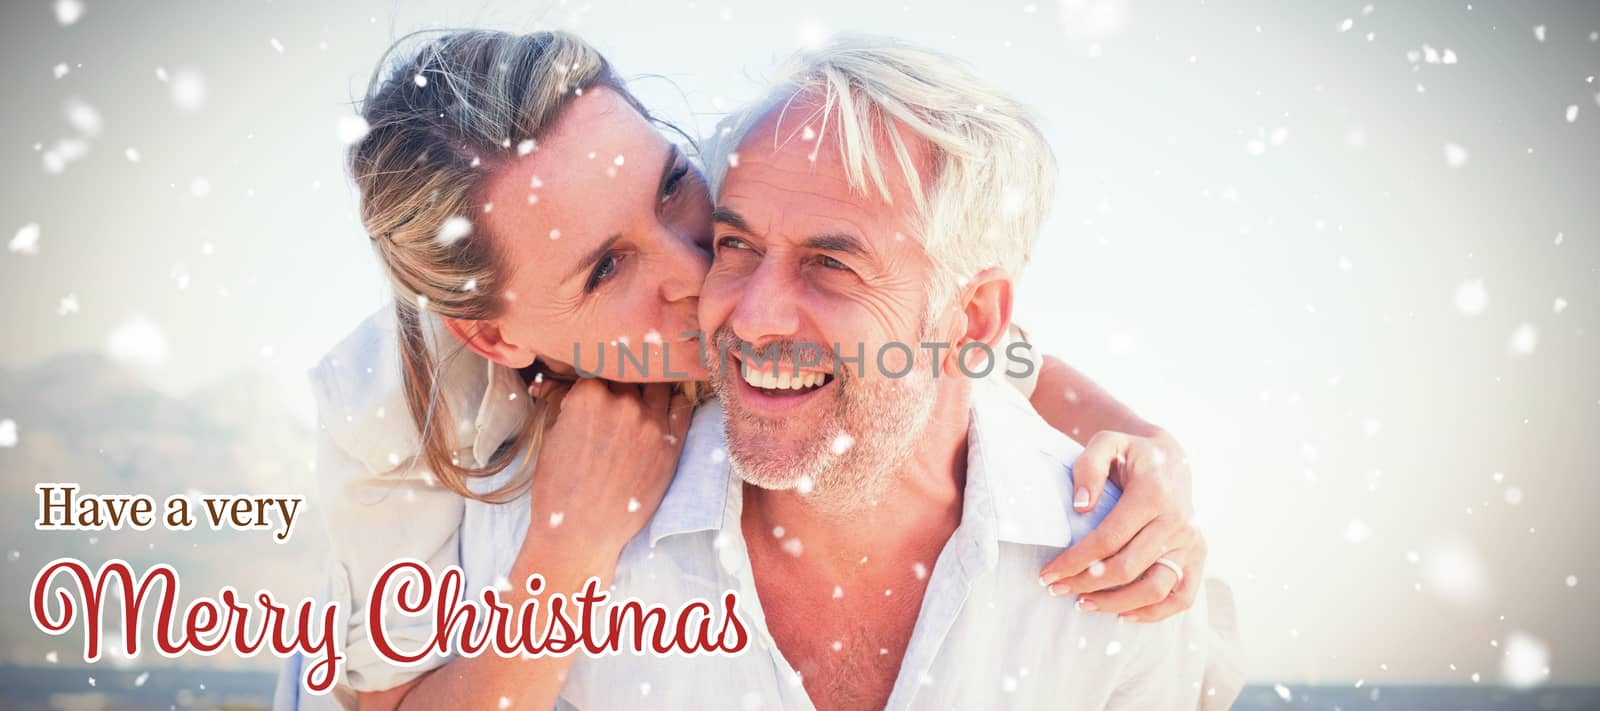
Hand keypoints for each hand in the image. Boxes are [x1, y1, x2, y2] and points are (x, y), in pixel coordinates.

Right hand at [525, 379, 692, 562]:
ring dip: (648, 387)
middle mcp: (623, 403)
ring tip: (641, 397)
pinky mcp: (671, 444)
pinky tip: (666, 406)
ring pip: (657, 384)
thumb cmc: (559, 488)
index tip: (595, 387)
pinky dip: (674, 402)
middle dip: (620, 380)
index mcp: (588, 396)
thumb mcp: (551, 435)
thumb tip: (557, 380)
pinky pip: (682, 407)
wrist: (581, 532)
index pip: (597, 369)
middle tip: (617, 392)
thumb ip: (562, 401)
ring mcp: (651, 422)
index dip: (595, 378)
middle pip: (628, 374)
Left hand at [1038, 430, 1205, 621]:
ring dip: (1115, 604)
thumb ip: (1089, 467)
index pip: (1108, 539)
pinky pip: (1182, 597)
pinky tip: (1124, 615)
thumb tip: (1080, 507)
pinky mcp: (1198, 557)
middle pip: (1127, 568)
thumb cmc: (1131, 454)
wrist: (1170, 459)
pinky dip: (1154, 613)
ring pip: (1155, 589)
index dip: (1075, 560)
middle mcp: (1177, 522)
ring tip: (1083, 604)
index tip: (1048, 574)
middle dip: (1086, 583)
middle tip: (1056, 589)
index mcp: (1153, 494)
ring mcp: (1191, 542)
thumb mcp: (1107, 443)